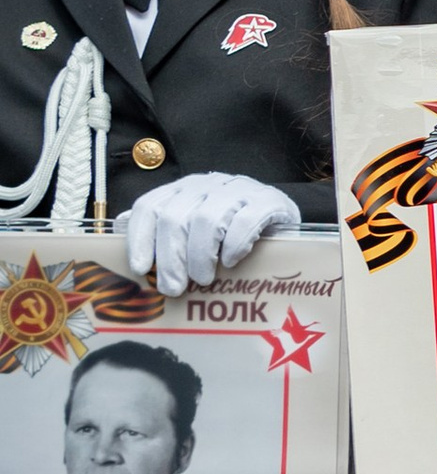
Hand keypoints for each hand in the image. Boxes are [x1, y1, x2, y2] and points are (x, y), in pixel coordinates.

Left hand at [120, 170, 298, 294]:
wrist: (281, 218)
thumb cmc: (231, 228)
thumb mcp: (193, 226)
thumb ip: (160, 226)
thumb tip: (118, 226)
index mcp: (182, 190)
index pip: (150, 206)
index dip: (140, 238)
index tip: (140, 268)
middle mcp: (207, 185)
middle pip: (175, 218)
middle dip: (171, 258)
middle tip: (173, 288)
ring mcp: (238, 190)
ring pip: (207, 220)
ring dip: (200, 256)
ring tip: (204, 279)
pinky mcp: (268, 201)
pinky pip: (245, 221)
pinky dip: (234, 245)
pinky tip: (231, 262)